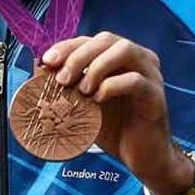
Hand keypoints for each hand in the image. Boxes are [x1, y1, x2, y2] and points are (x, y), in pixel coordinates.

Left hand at [40, 32, 194, 194]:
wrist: (141, 155)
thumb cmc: (113, 127)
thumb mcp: (84, 103)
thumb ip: (67, 84)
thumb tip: (38, 67)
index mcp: (120, 58)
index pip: (91, 39)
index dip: (67, 46)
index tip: (47, 61)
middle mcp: (138, 60)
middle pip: (107, 39)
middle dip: (78, 55)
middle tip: (62, 79)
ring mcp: (150, 75)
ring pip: (125, 50)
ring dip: (97, 66)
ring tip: (82, 90)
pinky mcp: (156, 95)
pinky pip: (135, 80)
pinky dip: (112, 86)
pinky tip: (98, 100)